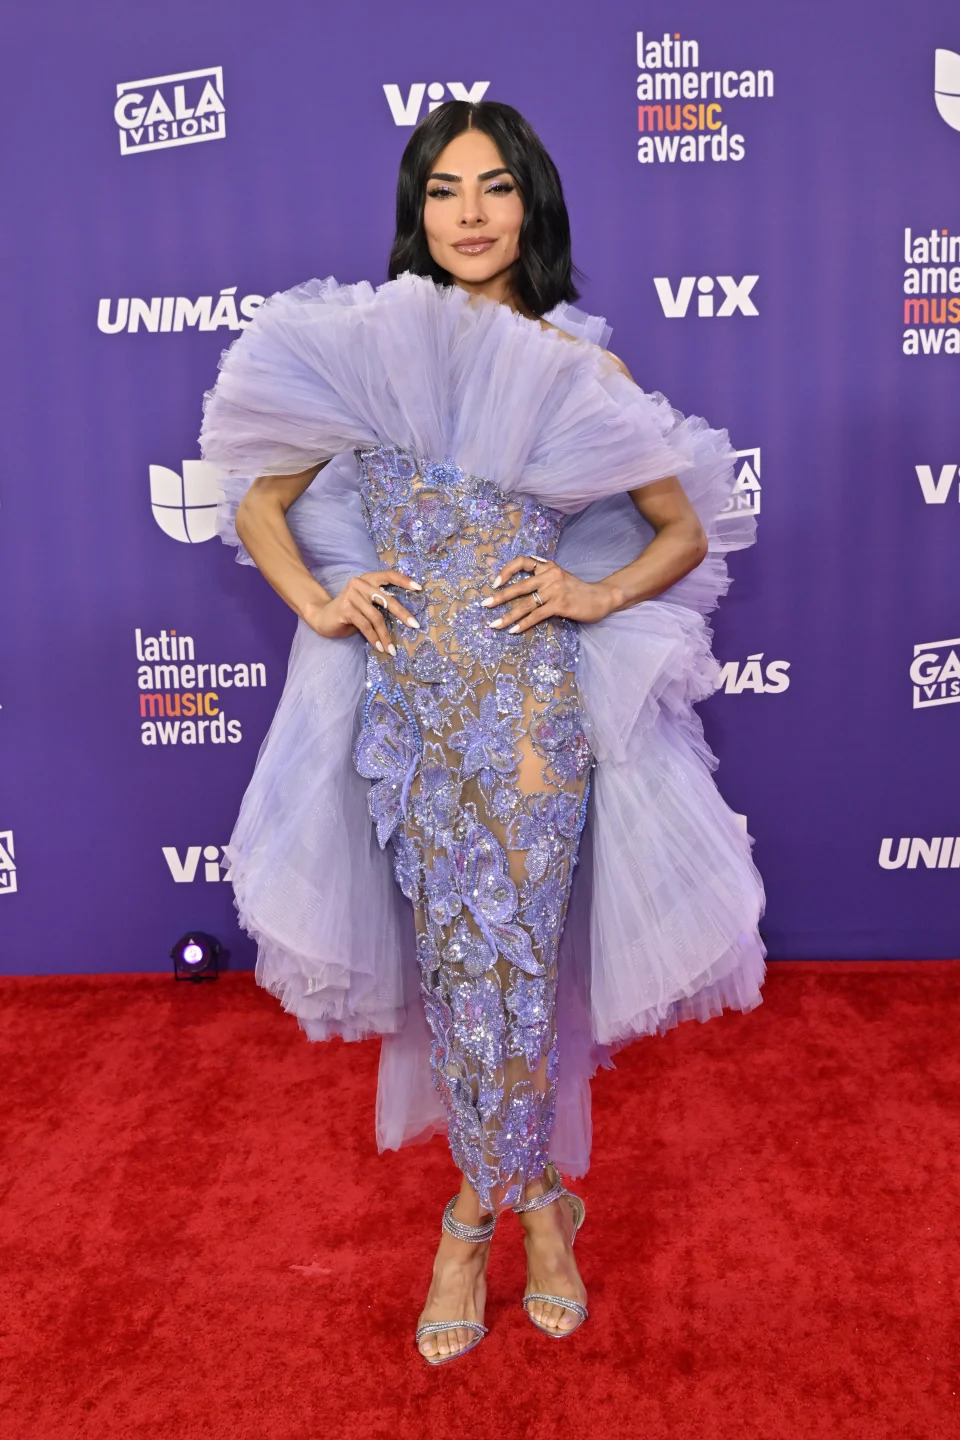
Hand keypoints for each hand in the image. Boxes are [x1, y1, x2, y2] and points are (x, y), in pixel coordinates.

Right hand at [303, 569, 421, 652]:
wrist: (322, 617)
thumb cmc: (349, 612)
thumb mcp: (366, 604)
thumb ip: (380, 603)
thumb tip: (406, 616)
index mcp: (368, 579)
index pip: (388, 575)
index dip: (404, 580)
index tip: (419, 588)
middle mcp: (360, 583)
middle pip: (387, 599)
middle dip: (402, 613)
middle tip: (415, 625)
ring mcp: (352, 595)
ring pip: (376, 617)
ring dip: (385, 635)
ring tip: (391, 649)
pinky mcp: (346, 609)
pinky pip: (365, 625)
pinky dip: (373, 638)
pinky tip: (379, 647)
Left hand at [481, 555, 617, 634]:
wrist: (601, 597)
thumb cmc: (577, 590)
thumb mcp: (559, 578)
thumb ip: (542, 579)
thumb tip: (517, 591)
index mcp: (547, 566)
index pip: (522, 561)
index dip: (507, 570)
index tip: (495, 582)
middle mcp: (549, 575)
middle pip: (519, 586)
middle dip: (499, 597)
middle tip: (484, 605)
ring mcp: (554, 589)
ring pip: (525, 604)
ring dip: (508, 616)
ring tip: (495, 624)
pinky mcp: (560, 604)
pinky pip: (536, 615)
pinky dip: (523, 623)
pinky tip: (513, 630)